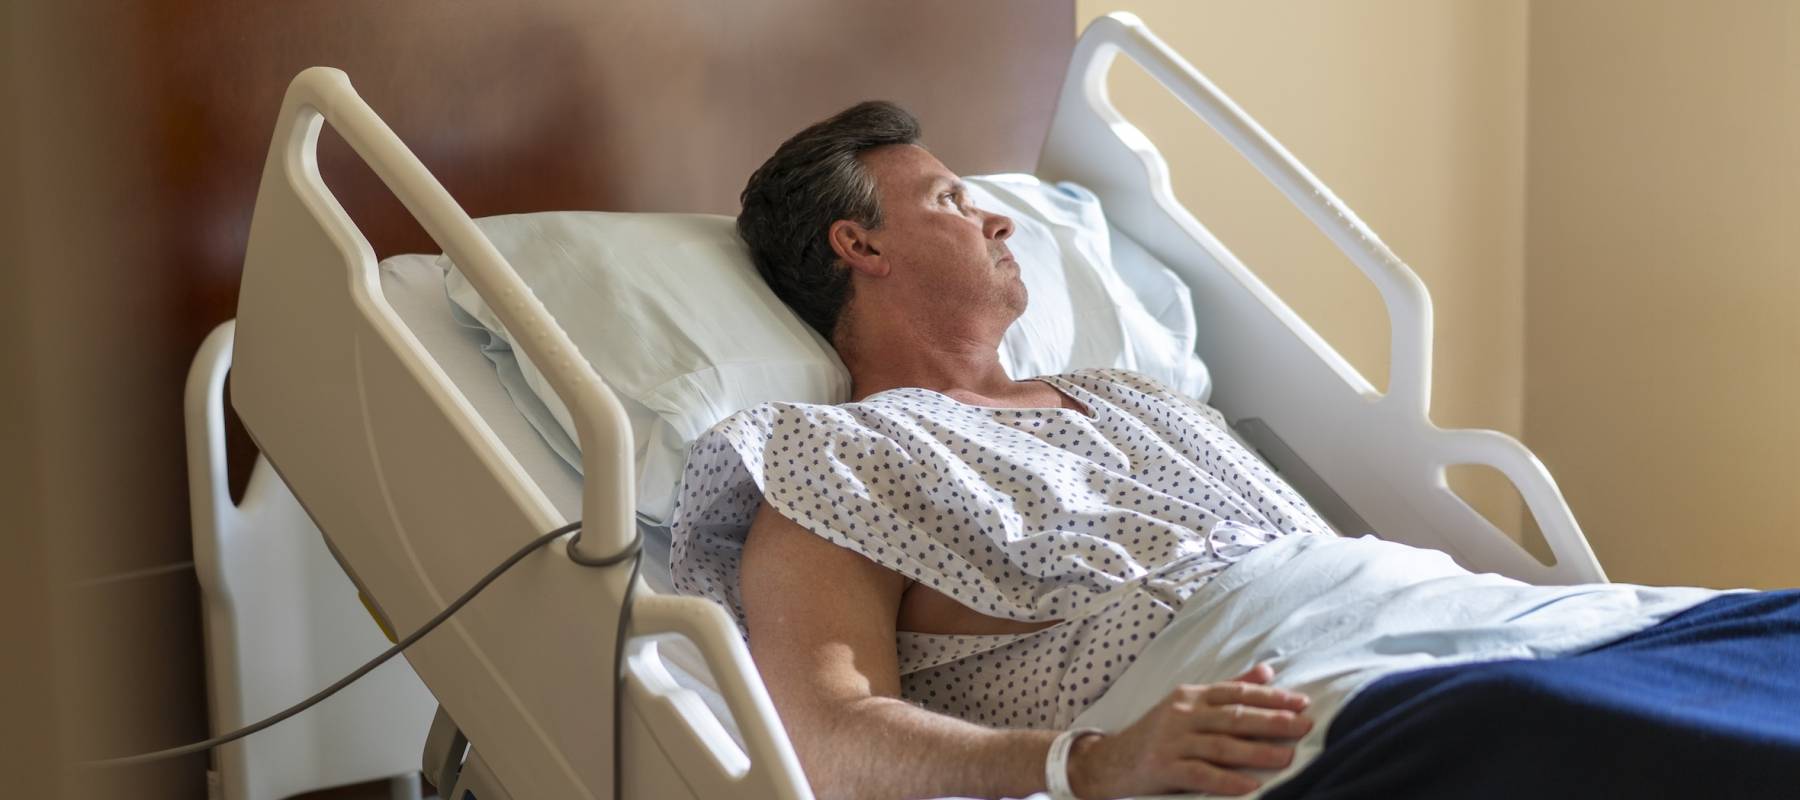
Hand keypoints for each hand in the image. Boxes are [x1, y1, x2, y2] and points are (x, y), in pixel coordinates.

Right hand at [1067, 663, 1312, 798]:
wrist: (1110, 761)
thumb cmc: (1158, 733)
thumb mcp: (1189, 704)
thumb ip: (1229, 688)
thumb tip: (1267, 671)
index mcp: (1191, 696)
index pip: (1236, 692)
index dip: (1270, 697)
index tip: (1301, 703)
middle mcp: (1182, 714)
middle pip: (1233, 717)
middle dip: (1272, 721)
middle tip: (1304, 726)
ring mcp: (1171, 741)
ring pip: (1221, 745)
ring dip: (1257, 751)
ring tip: (1287, 757)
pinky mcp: (1163, 767)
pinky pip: (1200, 774)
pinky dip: (1226, 781)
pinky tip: (1250, 786)